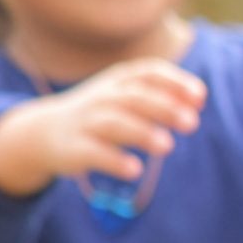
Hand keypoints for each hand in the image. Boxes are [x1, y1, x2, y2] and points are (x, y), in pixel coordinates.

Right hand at [0, 58, 206, 195]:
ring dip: (142, 133)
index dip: (175, 82)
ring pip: (115, 123)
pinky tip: (135, 169)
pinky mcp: (74, 148)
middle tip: (192, 123)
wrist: (43, 132)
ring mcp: (87, 122)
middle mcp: (104, 98)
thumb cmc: (100, 113)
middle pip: (135, 98)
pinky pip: (94, 153)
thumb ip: (163, 96)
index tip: (200, 97)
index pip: (149, 73)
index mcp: (120, 82)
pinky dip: (114, 160)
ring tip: (167, 146)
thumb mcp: (127, 97)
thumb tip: (198, 101)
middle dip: (164, 108)